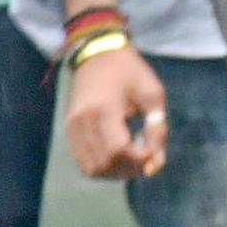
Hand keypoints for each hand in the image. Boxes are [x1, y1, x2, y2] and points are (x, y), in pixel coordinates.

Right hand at [66, 43, 170, 178]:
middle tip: (145, 161)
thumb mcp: (152, 94)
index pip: (119, 150)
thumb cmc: (129, 71)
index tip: (153, 152)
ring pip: (91, 167)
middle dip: (128, 169)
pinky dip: (101, 167)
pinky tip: (117, 158)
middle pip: (104, 163)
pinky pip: (83, 161)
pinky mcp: (69, 130)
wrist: (98, 54)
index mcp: (104, 108)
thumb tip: (157, 162)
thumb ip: (157, 128)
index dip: (139, 159)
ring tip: (132, 162)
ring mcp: (72, 127)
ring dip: (114, 172)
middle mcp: (83, 121)